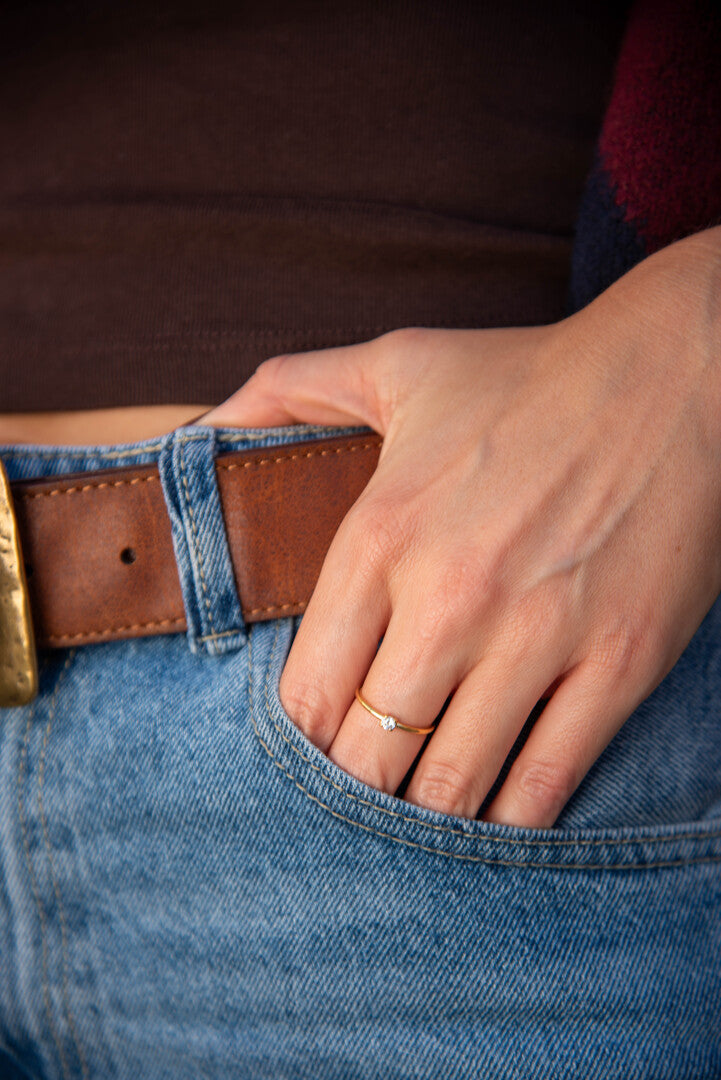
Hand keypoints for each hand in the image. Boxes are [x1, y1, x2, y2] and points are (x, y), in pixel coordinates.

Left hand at [205, 227, 720, 827]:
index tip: (314, 747)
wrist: (677, 374)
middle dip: (358, 787)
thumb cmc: (527, 376)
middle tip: (365, 787)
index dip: (300, 743)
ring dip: (428, 815)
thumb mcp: (395, 363)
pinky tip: (495, 813)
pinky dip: (511, 816)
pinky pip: (548, 780)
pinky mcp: (620, 661)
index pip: (307, 694)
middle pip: (369, 755)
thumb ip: (288, 390)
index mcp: (383, 534)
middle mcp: (450, 596)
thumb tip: (202, 427)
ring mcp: (540, 635)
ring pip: (452, 786)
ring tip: (420, 808)